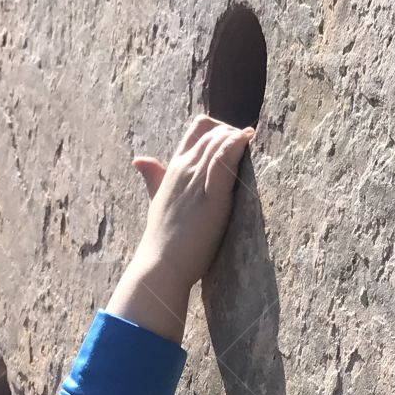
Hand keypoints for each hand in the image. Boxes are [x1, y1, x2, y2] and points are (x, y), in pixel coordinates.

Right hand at [107, 115, 253, 342]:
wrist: (160, 265)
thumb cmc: (161, 240)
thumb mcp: (158, 201)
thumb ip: (155, 178)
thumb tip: (140, 160)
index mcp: (173, 169)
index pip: (197, 130)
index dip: (219, 129)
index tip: (234, 143)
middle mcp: (184, 169)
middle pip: (212, 131)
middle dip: (234, 133)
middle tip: (251, 148)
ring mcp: (196, 180)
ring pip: (219, 140)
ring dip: (239, 137)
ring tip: (254, 144)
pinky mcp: (212, 196)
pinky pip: (224, 158)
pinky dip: (238, 145)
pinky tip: (250, 143)